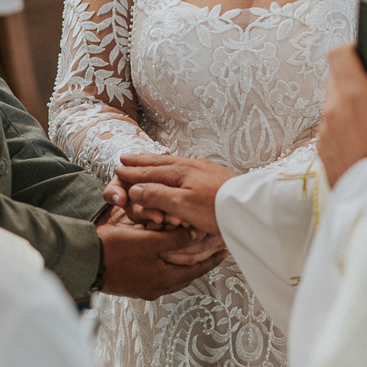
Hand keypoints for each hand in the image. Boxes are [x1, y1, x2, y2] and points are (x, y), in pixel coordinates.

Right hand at [96, 207, 226, 299]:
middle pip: (186, 272)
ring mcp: (144, 285)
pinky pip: (159, 269)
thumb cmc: (112, 251)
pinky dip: (168, 259)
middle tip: (214, 248)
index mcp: (163, 280)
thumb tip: (193, 236)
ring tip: (195, 247)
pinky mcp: (133, 280)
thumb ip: (173, 239)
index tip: (223, 250)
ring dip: (184, 258)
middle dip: (200, 259)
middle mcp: (156, 287)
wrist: (84, 260)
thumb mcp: (147, 241)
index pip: (196, 270)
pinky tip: (168, 250)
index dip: (211, 258)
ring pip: (172, 270)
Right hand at [114, 153, 238, 234]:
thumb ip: (158, 196)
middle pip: (159, 162)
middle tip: (126, 157)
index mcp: (179, 173)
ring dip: (155, 161)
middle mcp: (189, 166)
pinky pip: (185, 165)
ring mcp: (202, 168)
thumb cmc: (216, 209)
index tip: (118, 169)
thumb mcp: (183, 206)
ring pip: (172, 162)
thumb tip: (136, 190)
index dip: (132, 172)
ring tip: (146, 159)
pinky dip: (172, 165)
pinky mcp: (213, 174)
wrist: (249, 206)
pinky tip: (177, 167)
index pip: (149, 172)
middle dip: (141, 161)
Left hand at [318, 43, 366, 185]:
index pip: (338, 54)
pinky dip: (346, 125)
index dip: (353, 49)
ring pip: (334, 102)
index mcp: (353, 98)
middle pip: (336, 77)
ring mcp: (324, 132)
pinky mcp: (323, 149)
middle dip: (356, 79)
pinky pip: (332, 125)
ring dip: (351, 103)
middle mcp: (332, 112)